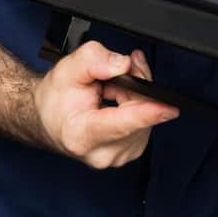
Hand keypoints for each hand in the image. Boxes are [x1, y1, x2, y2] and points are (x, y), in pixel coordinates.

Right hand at [34, 42, 177, 169]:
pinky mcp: (129, 152)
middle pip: (139, 113)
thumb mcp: (67, 69)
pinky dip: (137, 105)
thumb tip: (123, 64)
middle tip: (116, 70)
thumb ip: (94, 60)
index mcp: (82, 135)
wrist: (49, 119)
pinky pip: (146, 122)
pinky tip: (119, 98)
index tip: (169, 108)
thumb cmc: (56, 98)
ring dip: (135, 95)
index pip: (120, 124)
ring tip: (110, 88)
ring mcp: (118, 156)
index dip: (147, 113)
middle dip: (134, 85)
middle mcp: (102, 153)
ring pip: (146, 116)